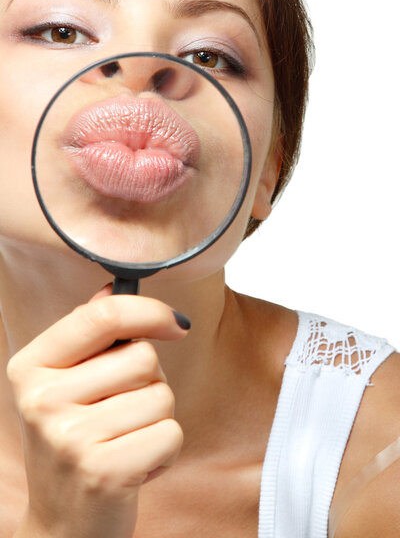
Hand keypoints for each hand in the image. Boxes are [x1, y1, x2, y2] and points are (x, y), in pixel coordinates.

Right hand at [7, 290, 187, 537]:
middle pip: (143, 358)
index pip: (101, 315)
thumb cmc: (76, 442)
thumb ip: (90, 332)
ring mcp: (69, 439)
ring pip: (162, 396)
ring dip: (158, 418)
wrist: (65, 523)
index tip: (175, 324)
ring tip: (126, 439)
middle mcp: (42, 400)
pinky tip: (135, 464)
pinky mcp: (103, 472)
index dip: (148, 310)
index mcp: (31, 367)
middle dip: (150, 383)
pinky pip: (171, 434)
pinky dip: (165, 450)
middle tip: (123, 411)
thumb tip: (114, 285)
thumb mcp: (68, 383)